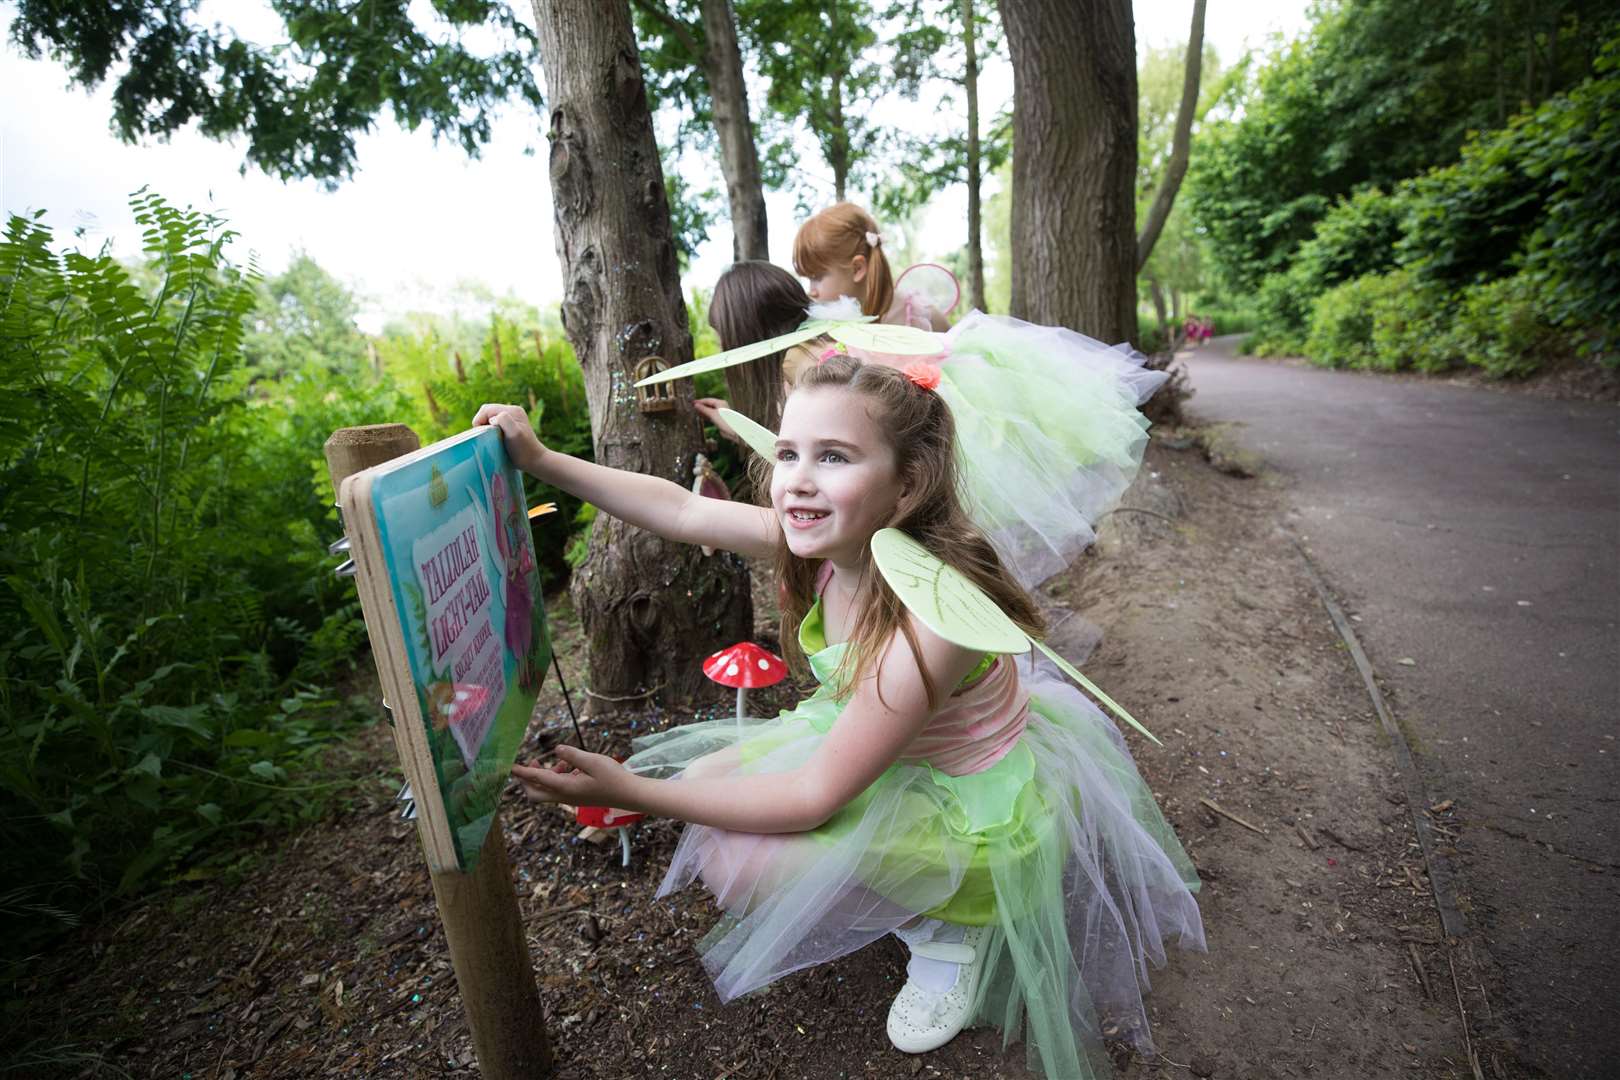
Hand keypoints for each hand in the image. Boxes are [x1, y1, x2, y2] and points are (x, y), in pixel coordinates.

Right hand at [472, 403, 546, 473]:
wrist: (535, 461)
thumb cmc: (524, 450)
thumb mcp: (514, 433)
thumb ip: (504, 420)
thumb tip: (492, 419)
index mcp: (512, 410)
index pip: (486, 409)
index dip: (479, 420)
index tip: (481, 434)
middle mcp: (513, 411)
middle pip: (487, 412)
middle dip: (482, 423)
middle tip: (485, 437)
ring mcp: (512, 418)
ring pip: (490, 418)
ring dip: (486, 428)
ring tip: (490, 439)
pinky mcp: (511, 426)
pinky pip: (495, 424)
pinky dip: (491, 431)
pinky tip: (495, 440)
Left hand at [511, 744, 638, 808]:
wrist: (629, 795)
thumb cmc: (613, 777)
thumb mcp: (593, 761)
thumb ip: (572, 755)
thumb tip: (556, 750)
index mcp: (566, 788)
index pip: (538, 779)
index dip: (522, 772)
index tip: (510, 767)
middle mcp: (565, 796)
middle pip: (536, 793)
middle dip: (528, 780)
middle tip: (532, 762)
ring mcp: (571, 798)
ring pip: (547, 791)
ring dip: (546, 776)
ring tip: (559, 761)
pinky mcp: (578, 797)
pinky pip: (559, 789)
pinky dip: (559, 777)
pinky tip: (571, 766)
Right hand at [694, 397, 738, 442]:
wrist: (733, 431)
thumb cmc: (724, 421)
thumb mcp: (712, 414)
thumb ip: (703, 409)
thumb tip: (696, 405)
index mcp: (720, 402)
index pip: (708, 400)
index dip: (700, 401)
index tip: (693, 402)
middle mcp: (720, 407)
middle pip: (709, 405)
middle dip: (701, 406)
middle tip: (693, 407)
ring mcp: (720, 413)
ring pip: (709, 410)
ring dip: (703, 411)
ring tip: (695, 411)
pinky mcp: (719, 420)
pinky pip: (710, 416)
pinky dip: (706, 416)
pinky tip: (701, 416)